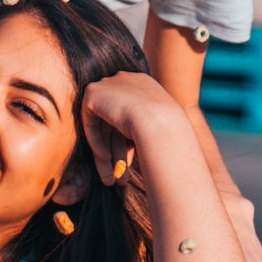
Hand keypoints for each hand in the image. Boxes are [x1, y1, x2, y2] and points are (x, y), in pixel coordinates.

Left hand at [81, 71, 186, 186]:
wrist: (159, 121)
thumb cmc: (170, 132)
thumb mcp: (162, 127)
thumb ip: (144, 130)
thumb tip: (138, 145)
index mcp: (145, 85)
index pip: (130, 114)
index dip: (128, 142)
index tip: (129, 163)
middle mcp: (127, 81)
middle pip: (115, 123)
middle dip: (116, 152)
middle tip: (118, 177)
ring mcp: (109, 84)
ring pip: (103, 127)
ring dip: (106, 155)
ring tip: (110, 180)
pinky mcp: (93, 92)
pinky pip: (91, 122)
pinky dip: (97, 142)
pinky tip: (106, 160)